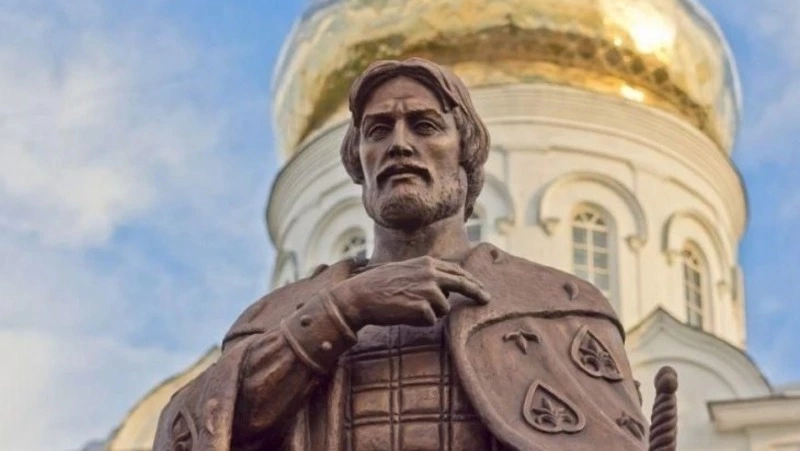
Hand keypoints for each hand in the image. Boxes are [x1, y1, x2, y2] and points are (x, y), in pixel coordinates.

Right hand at [329, 256, 490, 329]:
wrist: (361, 296)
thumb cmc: (379, 284)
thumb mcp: (405, 270)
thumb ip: (426, 274)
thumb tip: (445, 287)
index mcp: (427, 263)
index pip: (457, 271)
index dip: (471, 280)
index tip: (480, 288)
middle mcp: (431, 274)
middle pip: (463, 284)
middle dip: (477, 292)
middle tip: (487, 299)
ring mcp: (429, 291)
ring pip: (444, 308)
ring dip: (430, 312)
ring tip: (408, 308)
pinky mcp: (423, 308)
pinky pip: (431, 320)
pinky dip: (420, 321)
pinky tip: (404, 314)